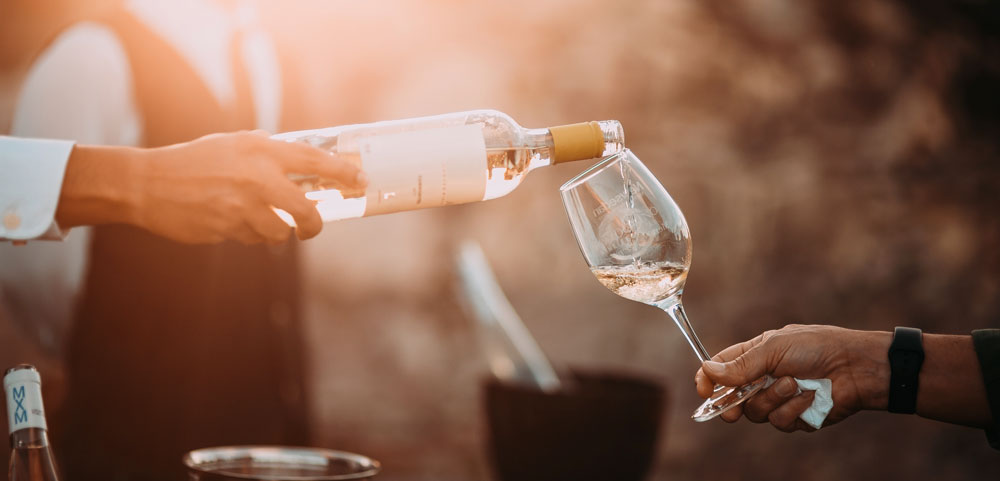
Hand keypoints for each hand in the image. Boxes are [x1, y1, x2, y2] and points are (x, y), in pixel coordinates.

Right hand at [58, 131, 366, 243]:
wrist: (149, 184)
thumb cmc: (196, 161)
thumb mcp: (234, 144)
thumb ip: (268, 153)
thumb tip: (308, 165)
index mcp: (261, 150)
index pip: (316, 162)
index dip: (343, 173)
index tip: (360, 182)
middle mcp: (257, 178)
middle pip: (307, 211)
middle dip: (315, 224)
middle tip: (313, 226)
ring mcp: (242, 207)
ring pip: (280, 232)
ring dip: (277, 231)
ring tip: (258, 219)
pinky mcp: (228, 230)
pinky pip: (253, 239)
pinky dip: (250, 234)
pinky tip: (231, 221)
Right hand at [694, 324, 890, 431]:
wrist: (856, 367)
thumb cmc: (817, 347)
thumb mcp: (774, 348)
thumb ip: (741, 364)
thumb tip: (707, 370)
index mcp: (755, 355)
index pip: (721, 368)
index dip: (708, 380)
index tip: (703, 390)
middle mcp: (764, 378)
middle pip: (733, 399)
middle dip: (732, 405)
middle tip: (733, 411)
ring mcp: (780, 399)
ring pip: (757, 413)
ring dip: (774, 399)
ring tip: (794, 383)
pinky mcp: (796, 417)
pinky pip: (781, 422)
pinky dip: (794, 409)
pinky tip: (810, 396)